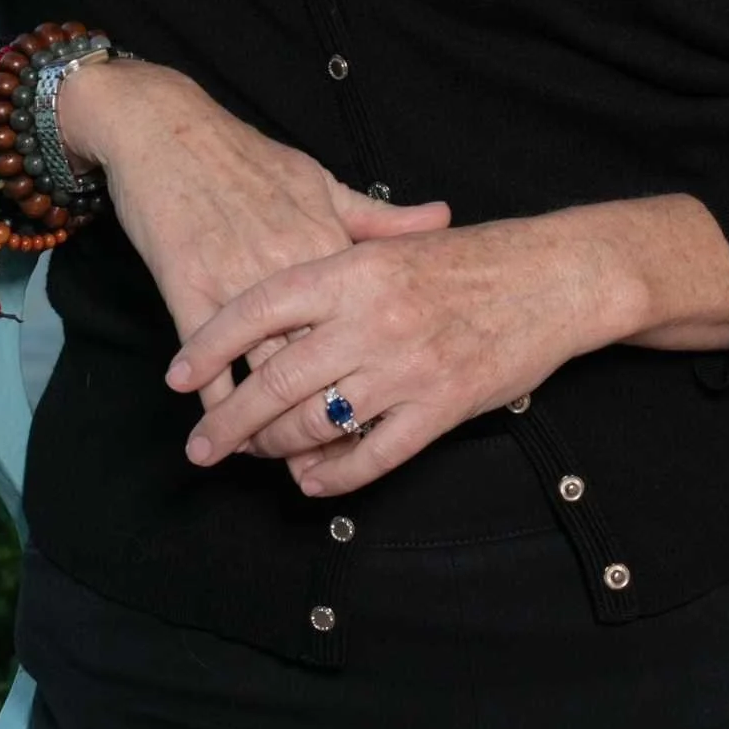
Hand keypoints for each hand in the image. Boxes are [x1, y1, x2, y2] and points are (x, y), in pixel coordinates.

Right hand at [58, 59, 450, 427]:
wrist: (169, 131)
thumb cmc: (246, 157)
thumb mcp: (319, 180)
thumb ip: (378, 217)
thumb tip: (441, 218)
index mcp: (326, 242)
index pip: (359, 326)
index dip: (368, 376)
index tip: (377, 414)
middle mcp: (287, 267)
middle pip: (316, 360)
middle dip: (321, 416)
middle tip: (324, 460)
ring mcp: (237, 280)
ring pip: (263, 370)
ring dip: (266, 422)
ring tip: (270, 459)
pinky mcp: (188, 287)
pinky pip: (210, 360)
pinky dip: (216, 400)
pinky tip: (220, 428)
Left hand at [163, 213, 621, 494]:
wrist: (550, 277)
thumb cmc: (469, 260)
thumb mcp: (393, 247)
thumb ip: (333, 273)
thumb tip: (269, 304)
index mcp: (353, 270)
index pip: (258, 309)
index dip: (210, 345)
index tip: (178, 376)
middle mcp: (370, 319)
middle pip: (276, 379)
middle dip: (228, 421)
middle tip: (200, 446)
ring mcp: (405, 368)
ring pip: (317, 423)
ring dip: (276, 449)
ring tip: (255, 458)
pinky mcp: (440, 408)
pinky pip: (372, 456)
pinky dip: (333, 475)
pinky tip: (311, 481)